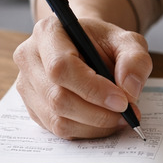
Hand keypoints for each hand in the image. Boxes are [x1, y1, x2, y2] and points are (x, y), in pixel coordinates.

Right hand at [13, 16, 152, 138]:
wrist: (86, 47)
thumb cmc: (103, 43)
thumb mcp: (127, 41)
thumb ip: (135, 59)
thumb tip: (130, 89)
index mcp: (48, 32)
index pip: (61, 67)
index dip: (93, 89)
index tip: (122, 101)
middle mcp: (29, 58)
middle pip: (57, 98)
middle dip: (98, 113)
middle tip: (127, 113)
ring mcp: (27, 86)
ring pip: (58, 120)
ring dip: (95, 125)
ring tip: (119, 117)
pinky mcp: (33, 108)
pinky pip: (58, 130)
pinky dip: (87, 131)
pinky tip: (103, 120)